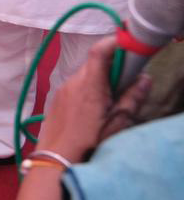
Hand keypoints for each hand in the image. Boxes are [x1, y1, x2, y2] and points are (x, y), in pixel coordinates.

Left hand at [35, 36, 151, 162]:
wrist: (55, 158)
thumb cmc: (89, 142)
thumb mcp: (117, 124)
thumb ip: (132, 99)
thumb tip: (144, 78)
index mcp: (90, 85)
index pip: (100, 52)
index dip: (114, 42)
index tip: (129, 43)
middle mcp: (73, 82)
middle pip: (94, 63)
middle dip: (112, 66)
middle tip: (127, 80)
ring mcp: (62, 89)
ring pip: (85, 74)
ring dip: (99, 79)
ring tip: (110, 99)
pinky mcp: (57, 98)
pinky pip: (75, 85)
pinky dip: (88, 88)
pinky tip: (93, 108)